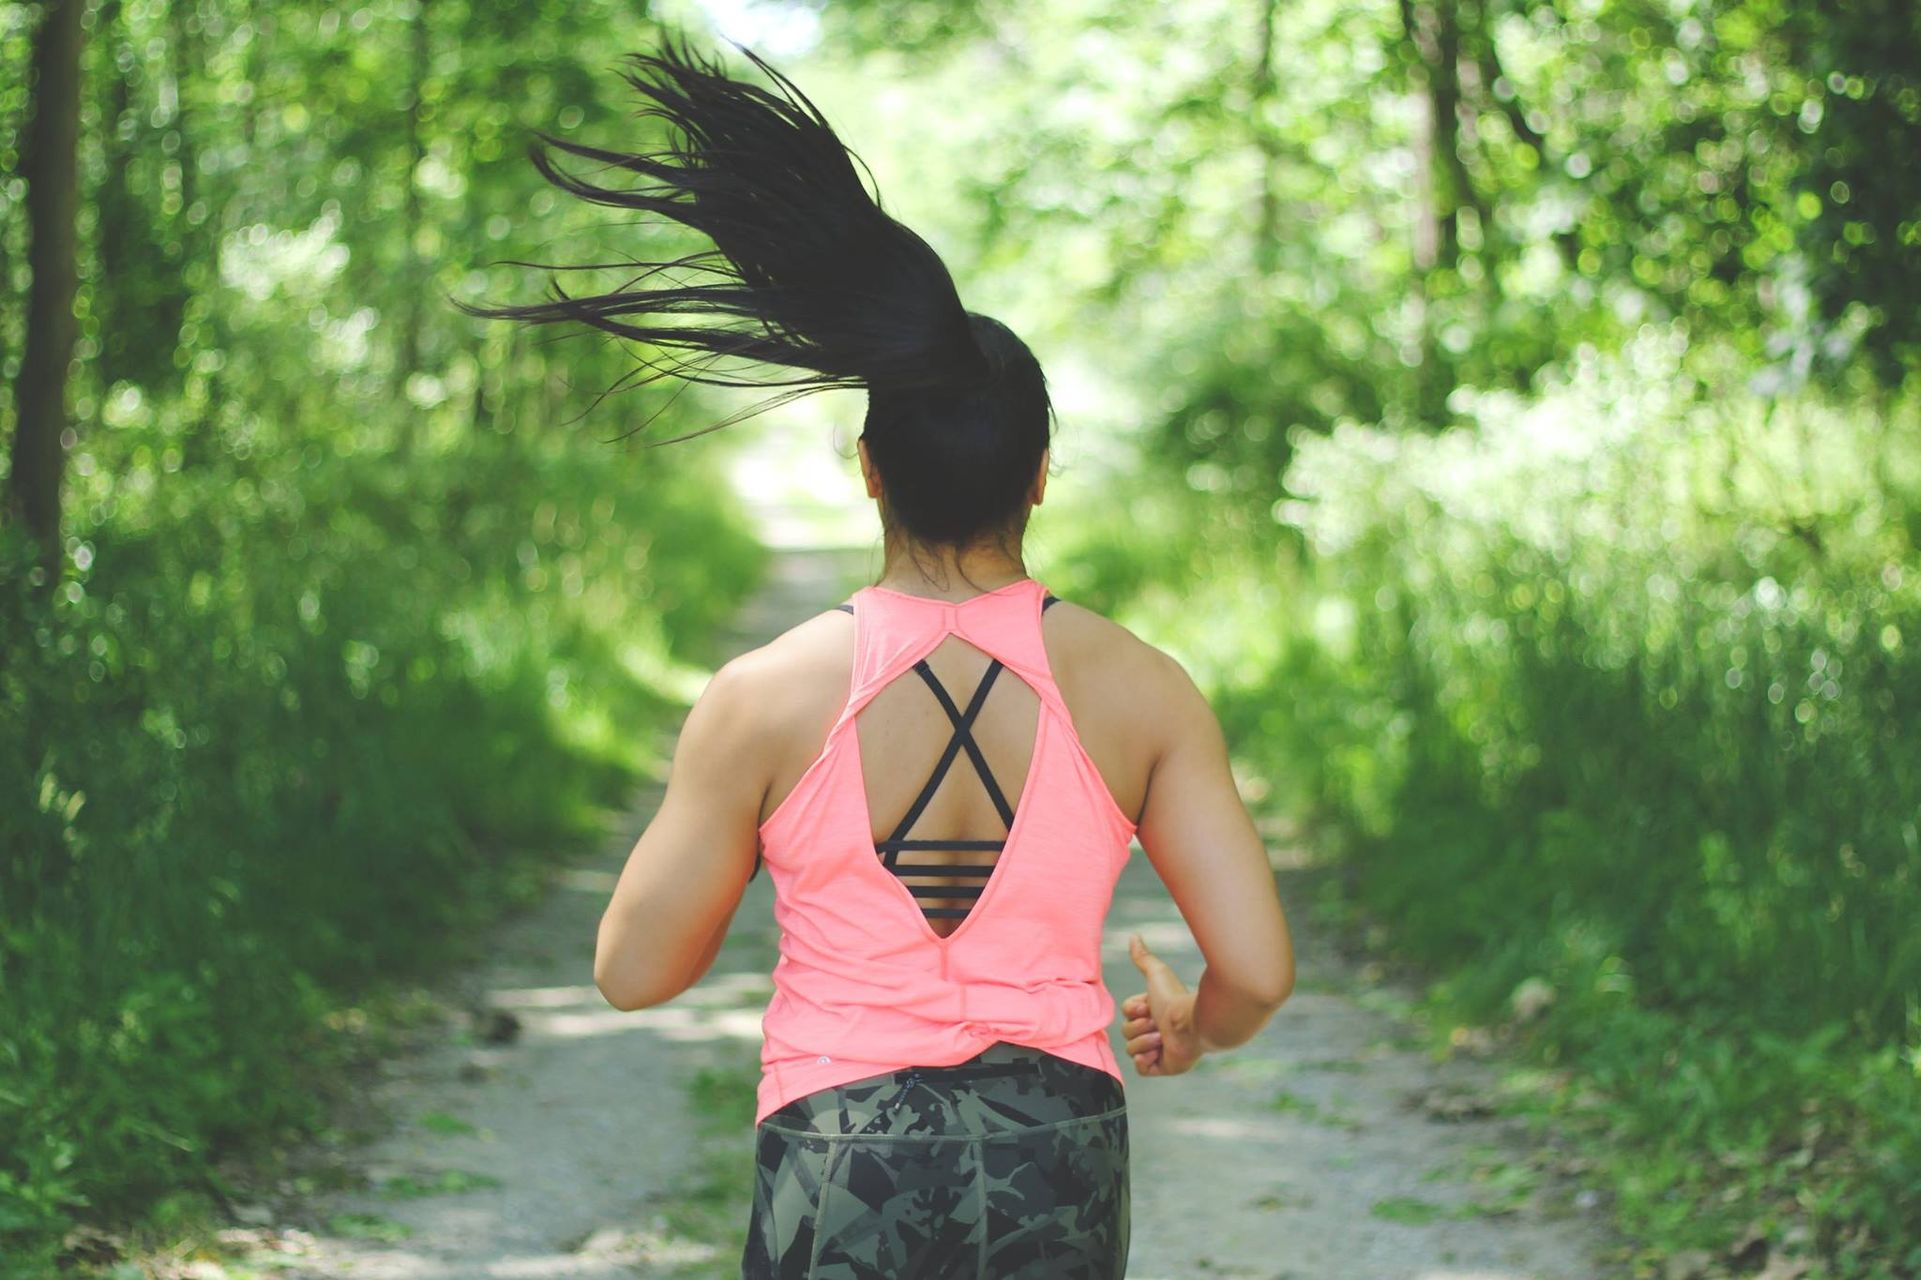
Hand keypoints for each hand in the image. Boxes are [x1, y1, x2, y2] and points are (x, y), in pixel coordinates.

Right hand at [1121, 933, 1203, 1076]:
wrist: (1193, 1023)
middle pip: (1126, 1031)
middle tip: (1158, 1023)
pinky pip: (1140, 1068)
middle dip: (1140, 1026)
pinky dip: (1145, 1061)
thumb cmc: (1176, 998)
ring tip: (1163, 1038)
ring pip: (1131, 1049)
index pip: (1125, 1013)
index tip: (1149, 1006)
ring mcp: (1158, 1050)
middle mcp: (1155, 1030)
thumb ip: (1143, 958)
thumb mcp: (1155, 974)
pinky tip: (1157, 1052)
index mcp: (1152, 1011)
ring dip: (1145, 1042)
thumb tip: (1134, 936)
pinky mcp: (1162, 1068)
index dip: (1133, 1010)